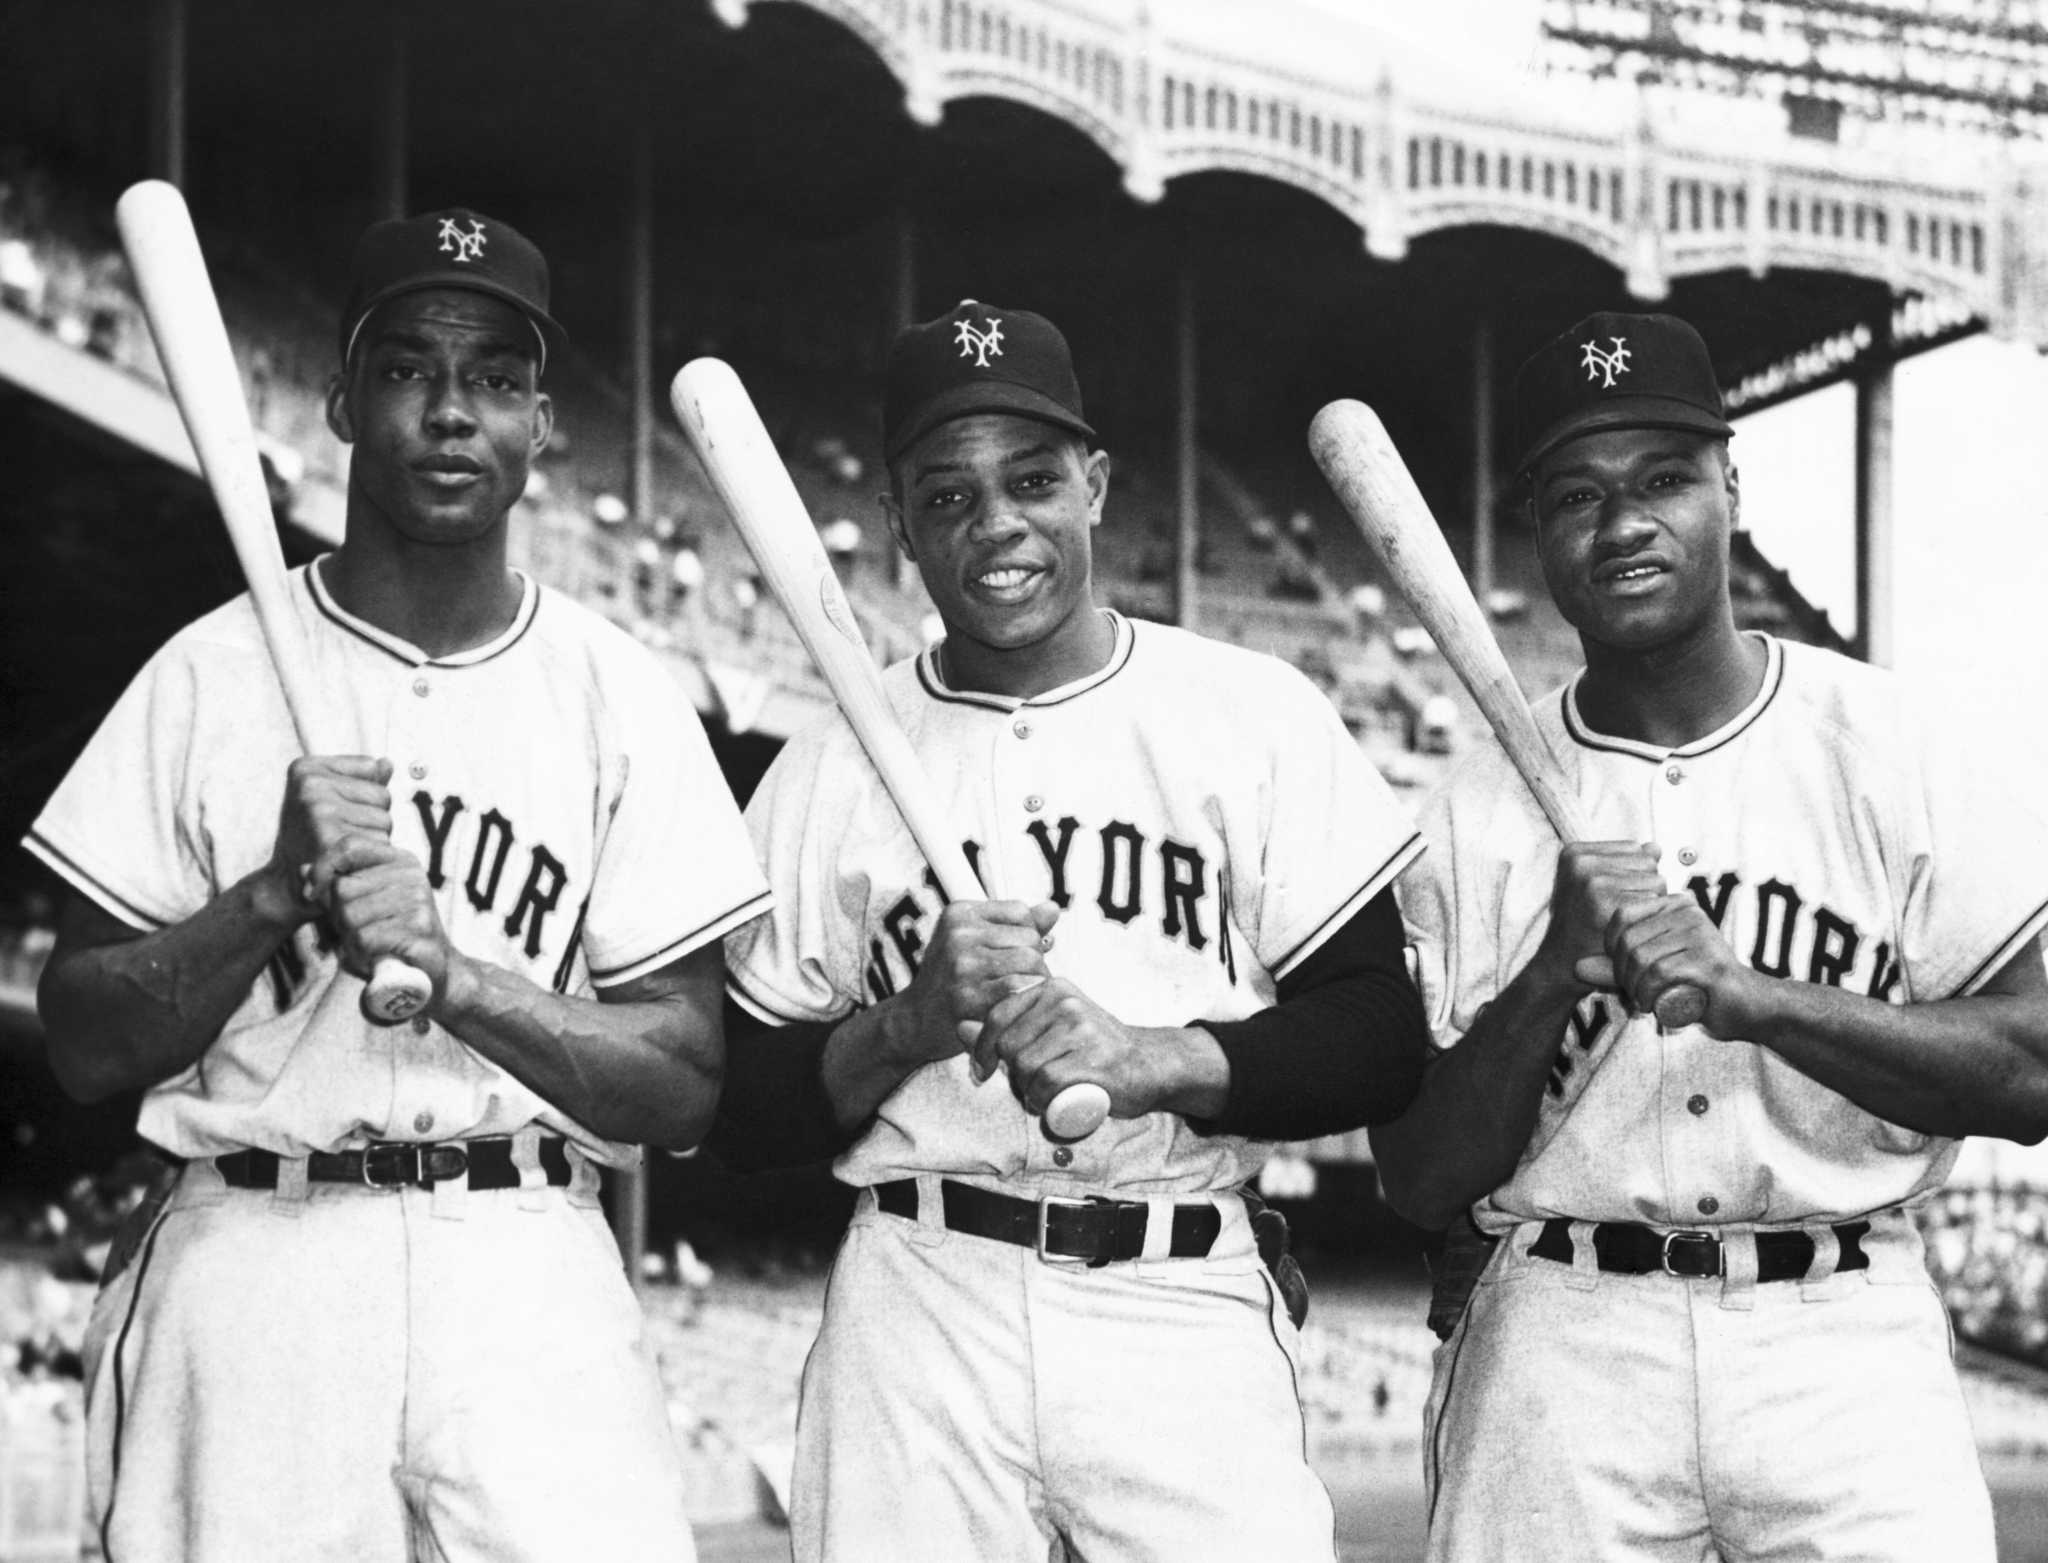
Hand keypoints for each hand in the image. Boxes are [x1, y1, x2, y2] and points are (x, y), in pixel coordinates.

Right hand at [265, 756, 394, 919]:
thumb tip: (387, 763)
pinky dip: (375, 859)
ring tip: (344, 851)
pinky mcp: (331, 842)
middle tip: (340, 837)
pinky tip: (352, 865)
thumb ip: (360, 780)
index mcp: (306, 769)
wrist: (286, 887)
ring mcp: (319, 812)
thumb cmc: (311, 840)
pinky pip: (381, 844)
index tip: (335, 813)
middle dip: (373, 819)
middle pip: (383, 796)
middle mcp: (310, 786)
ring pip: (386, 822)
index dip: (365, 795)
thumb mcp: (326, 800)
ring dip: (375, 840)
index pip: (372, 767)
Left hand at [324, 835, 452, 1003]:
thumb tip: (302, 870)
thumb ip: (334, 887)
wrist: (433, 972)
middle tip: (355, 932)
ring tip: (368, 946)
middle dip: (338, 916)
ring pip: (351, 916)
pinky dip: (362, 954)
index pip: (350, 846)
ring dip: (350, 939)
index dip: (322, 867)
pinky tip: (377, 957)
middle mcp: (411, 875)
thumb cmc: (390, 937)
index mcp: (399, 860)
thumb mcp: (360, 906)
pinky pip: (366, 939)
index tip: (311, 894)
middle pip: (343, 888)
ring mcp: (418, 900)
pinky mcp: (420, 929)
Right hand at [894, 901, 1056, 1077]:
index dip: (1027, 936)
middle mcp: (958, 934)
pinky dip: (1026, 998)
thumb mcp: (976, 941)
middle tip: (1019, 980)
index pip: (1021, 912)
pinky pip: (1020, 988)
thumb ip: (1017, 925)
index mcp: (960, 913)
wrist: (916, 1019)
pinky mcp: (967, 996)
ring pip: (1031, 962)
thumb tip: (1053, 908)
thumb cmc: (952, 978)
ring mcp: (961, 965)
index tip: (1013, 955)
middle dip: (1034, 961)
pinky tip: (1015, 1007)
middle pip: (1030, 938)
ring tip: (1019, 993)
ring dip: (1035, 981)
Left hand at [978, 978, 1220, 1120]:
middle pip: (1009, 1045)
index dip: (983, 1048)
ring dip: (1029, 1091)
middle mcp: (1066, 1002)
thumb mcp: (1050, 1028)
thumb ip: (1009, 1025)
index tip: (984, 1070)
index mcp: (1053, 987)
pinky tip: (1056, 1102)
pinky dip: (1044, 1100)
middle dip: (1012, 1074)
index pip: (998, 1015)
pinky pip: (1046, 1083)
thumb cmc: (1093, 1049)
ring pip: (1025, 1067)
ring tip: (1049, 1093)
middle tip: (1032, 1086)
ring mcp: (1081, 1028)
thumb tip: (960, 1027)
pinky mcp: (1093, 1058)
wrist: (1148, 1064)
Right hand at [1535, 841, 1666, 994]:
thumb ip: (1625, 864)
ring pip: (1657, 880)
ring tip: (1622, 920)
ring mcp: (1593, 880)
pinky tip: (1629, 929)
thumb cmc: (1583, 925)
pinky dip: (1650, 918)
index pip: (1637, 849)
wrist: (1562, 964)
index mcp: (1575, 852)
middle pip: (1649, 861)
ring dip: (1649, 904)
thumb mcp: (1595, 885)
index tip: (1609, 897)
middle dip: (1644, 887)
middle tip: (1616, 911)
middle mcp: (1581, 861)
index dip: (1635, 876)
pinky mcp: (1607, 902)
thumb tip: (1656, 847)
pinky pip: (1655, 900)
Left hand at [1600, 893, 1765, 1039]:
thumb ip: (1614, 968)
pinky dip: (1650, 994)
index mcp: (1673, 905)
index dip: (1610, 947)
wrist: (1746, 1005)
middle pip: (1628, 939)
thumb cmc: (1695, 986)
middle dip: (1621, 973)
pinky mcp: (1708, 960)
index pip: (1621, 915)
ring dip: (1636, 987)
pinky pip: (1660, 973)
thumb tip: (1576, 966)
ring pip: (1641, 957)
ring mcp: (1700, 933)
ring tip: (1646, 1000)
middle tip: (1634, 992)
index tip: (1621, 972)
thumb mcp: (1649, 972)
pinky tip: (1656, 1005)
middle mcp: (1688, 912)